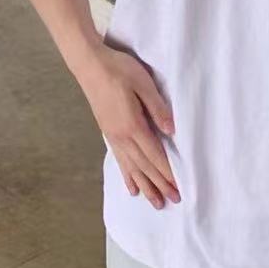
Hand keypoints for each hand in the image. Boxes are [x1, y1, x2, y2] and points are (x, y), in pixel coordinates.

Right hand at [76, 42, 179, 211]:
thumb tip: (171, 131)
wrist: (89, 65)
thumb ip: (157, 107)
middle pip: (144, 166)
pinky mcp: (108, 133)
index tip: (179, 188)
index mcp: (133, 125)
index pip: (154, 155)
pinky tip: (132, 187)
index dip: (167, 173)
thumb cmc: (118, 69)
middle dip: (160, 184)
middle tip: (174, 201)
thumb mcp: (143, 82)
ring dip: (146, 186)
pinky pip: (120, 160)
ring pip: (132, 168)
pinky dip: (128, 176)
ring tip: (156, 203)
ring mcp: (113, 137)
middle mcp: (122, 137)